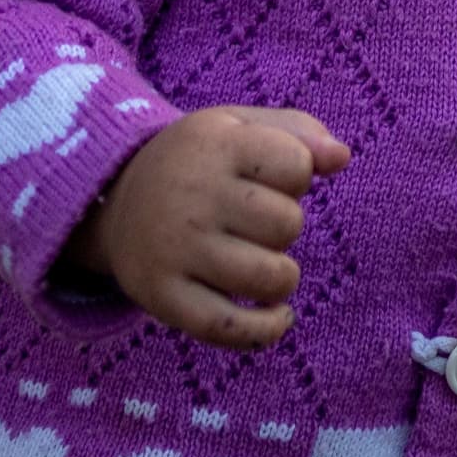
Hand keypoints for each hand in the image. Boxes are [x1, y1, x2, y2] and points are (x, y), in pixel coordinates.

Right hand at [77, 105, 351, 349]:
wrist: (114, 202)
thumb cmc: (198, 162)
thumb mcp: (239, 127)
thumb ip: (297, 133)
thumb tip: (341, 158)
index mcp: (214, 145)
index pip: (297, 165)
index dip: (296, 174)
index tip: (268, 178)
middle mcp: (192, 196)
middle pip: (288, 224)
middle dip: (285, 225)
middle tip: (253, 222)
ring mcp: (176, 250)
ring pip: (270, 278)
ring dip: (281, 277)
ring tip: (263, 265)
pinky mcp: (164, 298)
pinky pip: (231, 329)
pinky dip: (267, 330)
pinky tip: (278, 317)